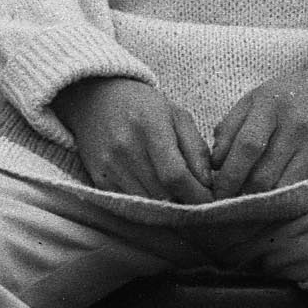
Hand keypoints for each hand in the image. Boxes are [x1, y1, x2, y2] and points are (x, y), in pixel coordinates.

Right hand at [57, 74, 217, 209]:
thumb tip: (208, 185)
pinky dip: (146, 206)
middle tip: (197, 201)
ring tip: (178, 199)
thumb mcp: (177, 116)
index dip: (197, 194)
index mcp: (150, 127)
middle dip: (185, 204)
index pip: (176, 175)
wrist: (95, 99)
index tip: (211, 201)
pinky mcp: (98, 179)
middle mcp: (125, 148)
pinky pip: (128, 205)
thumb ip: (197, 149)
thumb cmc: (144, 106)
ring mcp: (109, 166)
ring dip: (166, 208)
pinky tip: (155, 196)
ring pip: (146, 204)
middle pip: (162, 194)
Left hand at [197, 42, 307, 199]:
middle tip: (230, 204)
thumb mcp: (256, 98)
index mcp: (271, 106)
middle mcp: (296, 126)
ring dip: (264, 202)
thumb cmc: (291, 94)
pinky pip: (307, 191)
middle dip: (242, 194)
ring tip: (250, 206)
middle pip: (264, 174)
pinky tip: (276, 203)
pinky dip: (288, 202)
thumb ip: (230, 127)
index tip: (217, 192)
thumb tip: (214, 164)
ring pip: (284, 188)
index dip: (228, 176)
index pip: (246, 147)